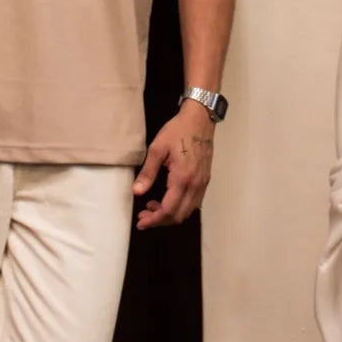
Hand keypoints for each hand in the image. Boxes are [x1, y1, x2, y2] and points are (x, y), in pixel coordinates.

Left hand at [133, 100, 214, 229]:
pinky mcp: (205, 180)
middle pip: (179, 216)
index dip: (154, 220)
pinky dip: (180, 208)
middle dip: (160, 221)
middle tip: (144, 215)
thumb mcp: (157, 148)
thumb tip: (136, 192)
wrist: (200, 119)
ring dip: (170, 215)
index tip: (141, 222)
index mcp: (182, 178)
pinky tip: (168, 200)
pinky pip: (194, 203)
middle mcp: (195, 185)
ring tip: (153, 207)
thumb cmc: (178, 130)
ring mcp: (202, 183)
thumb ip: (147, 172)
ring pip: (188, 212)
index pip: (168, 210)